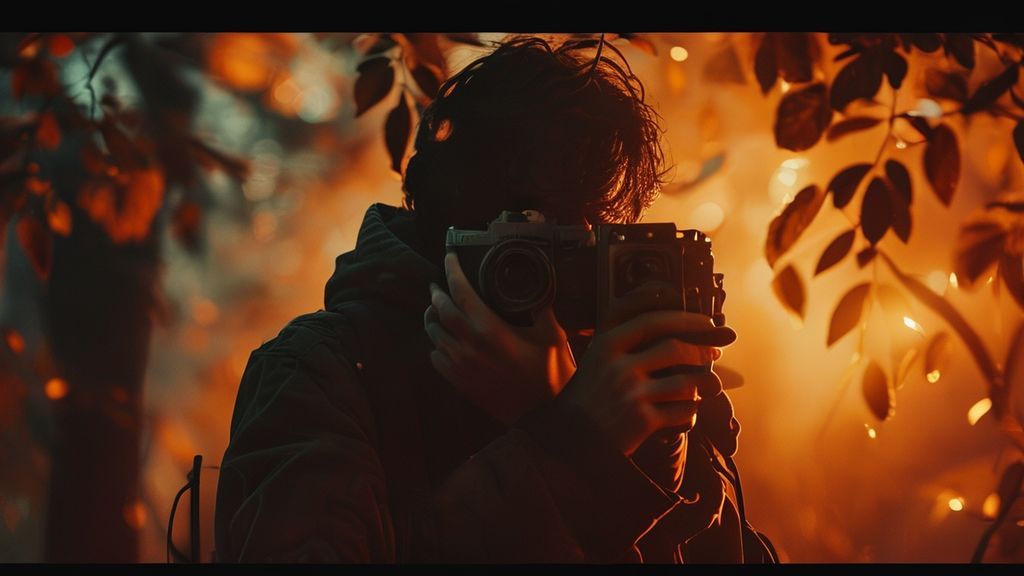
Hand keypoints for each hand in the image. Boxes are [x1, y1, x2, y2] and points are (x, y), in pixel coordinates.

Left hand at [424, 252, 576, 425]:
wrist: (542, 417)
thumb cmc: (551, 375)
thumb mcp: (552, 336)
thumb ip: (542, 308)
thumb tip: (540, 284)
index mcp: (490, 329)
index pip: (461, 291)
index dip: (452, 271)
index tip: (449, 256)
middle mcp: (469, 345)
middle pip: (440, 310)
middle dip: (436, 293)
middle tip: (437, 283)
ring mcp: (461, 366)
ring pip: (433, 334)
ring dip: (432, 317)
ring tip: (437, 308)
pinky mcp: (459, 383)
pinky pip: (435, 359)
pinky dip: (435, 345)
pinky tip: (444, 341)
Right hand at [559, 282, 735, 456]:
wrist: (572, 438)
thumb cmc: (590, 395)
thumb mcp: (597, 358)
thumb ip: (626, 340)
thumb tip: (674, 325)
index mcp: (606, 346)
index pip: (652, 322)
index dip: (684, 319)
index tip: (705, 321)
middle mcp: (618, 367)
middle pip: (674, 349)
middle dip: (701, 350)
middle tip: (713, 352)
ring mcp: (630, 394)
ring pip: (685, 382)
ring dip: (703, 382)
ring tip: (707, 383)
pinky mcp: (641, 421)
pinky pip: (683, 410)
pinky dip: (692, 409)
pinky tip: (688, 408)